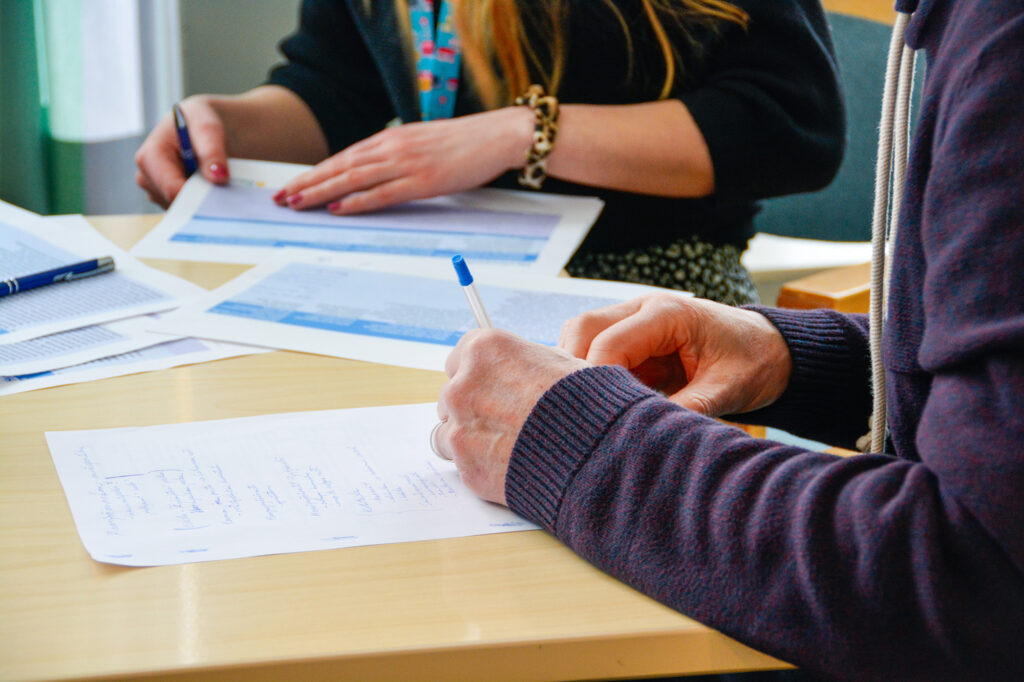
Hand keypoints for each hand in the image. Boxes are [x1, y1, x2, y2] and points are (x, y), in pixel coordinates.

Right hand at [135, 96, 229, 207]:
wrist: (198, 128)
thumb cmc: (199, 123)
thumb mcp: (209, 129)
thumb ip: (213, 152)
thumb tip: (219, 177)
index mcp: (149, 158)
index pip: (172, 190)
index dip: (198, 197)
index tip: (220, 198)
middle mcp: (146, 177)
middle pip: (176, 203)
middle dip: (199, 199)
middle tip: (221, 190)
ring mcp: (155, 190)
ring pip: (182, 209)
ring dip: (200, 201)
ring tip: (213, 184)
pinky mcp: (165, 199)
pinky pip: (185, 210)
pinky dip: (199, 204)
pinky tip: (209, 190)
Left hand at [274, 107, 532, 213]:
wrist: (499, 135)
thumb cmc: (467, 143)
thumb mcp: (424, 143)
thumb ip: (400, 155)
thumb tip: (379, 171)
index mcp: (392, 138)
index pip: (345, 157)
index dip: (316, 172)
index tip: (294, 184)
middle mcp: (393, 147)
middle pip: (341, 167)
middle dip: (308, 182)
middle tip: (282, 198)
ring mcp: (407, 163)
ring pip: (353, 178)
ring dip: (322, 192)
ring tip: (298, 203)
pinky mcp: (423, 180)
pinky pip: (382, 193)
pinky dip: (357, 201)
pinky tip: (337, 208)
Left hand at [434, 329, 588, 505]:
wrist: (596, 450)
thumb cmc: (587, 402)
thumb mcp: (558, 361)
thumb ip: (522, 364)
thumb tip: (518, 371)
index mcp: (484, 350)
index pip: (459, 358)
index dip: (478, 375)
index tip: (490, 386)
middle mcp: (463, 385)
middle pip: (452, 395)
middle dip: (472, 407)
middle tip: (502, 420)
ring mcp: (460, 428)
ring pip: (448, 432)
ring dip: (470, 438)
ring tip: (505, 446)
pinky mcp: (467, 467)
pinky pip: (461, 465)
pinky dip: (478, 466)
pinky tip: (508, 466)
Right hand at [559, 293, 791, 416]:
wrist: (772, 350)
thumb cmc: (755, 362)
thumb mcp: (727, 389)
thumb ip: (687, 408)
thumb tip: (648, 437)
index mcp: (668, 313)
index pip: (608, 341)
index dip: (594, 379)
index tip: (597, 418)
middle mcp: (644, 308)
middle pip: (582, 329)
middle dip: (574, 370)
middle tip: (582, 414)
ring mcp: (635, 319)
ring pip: (580, 336)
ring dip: (578, 371)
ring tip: (591, 410)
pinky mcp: (633, 338)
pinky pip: (595, 349)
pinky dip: (590, 374)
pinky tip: (601, 402)